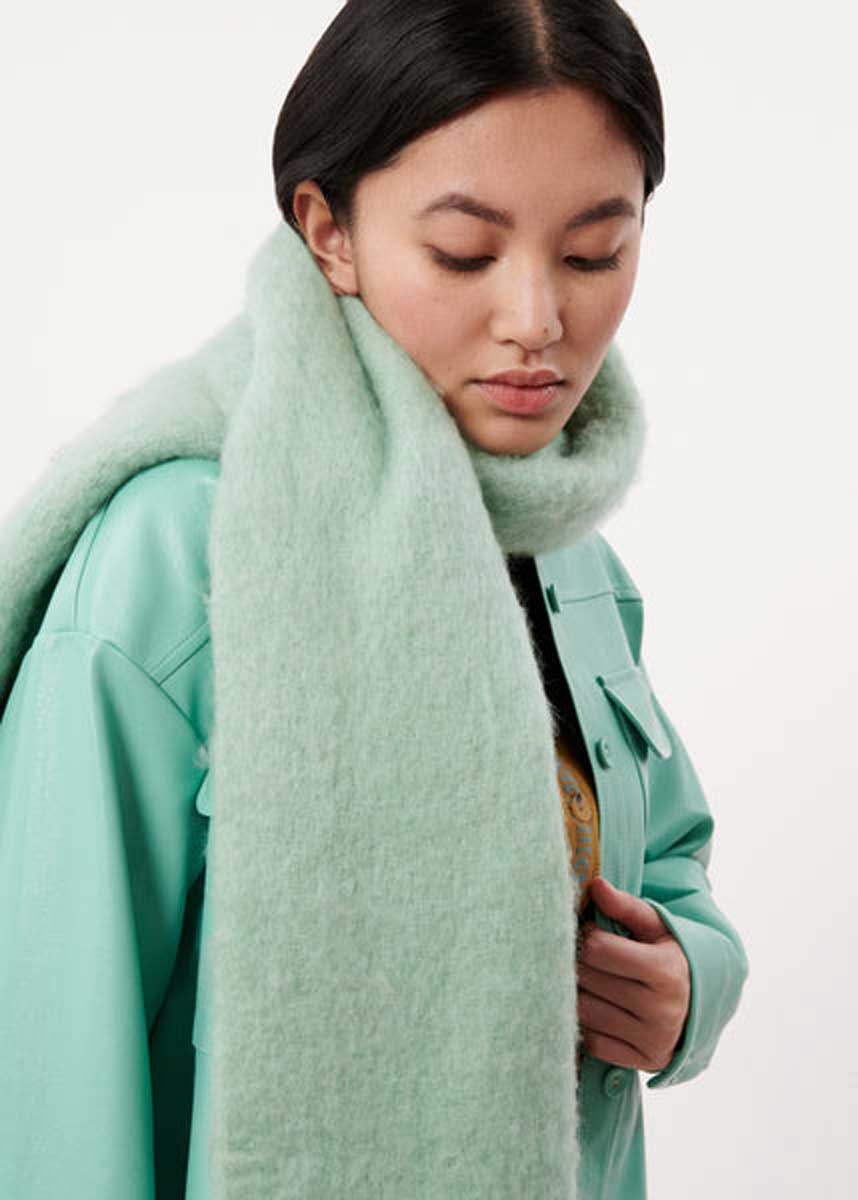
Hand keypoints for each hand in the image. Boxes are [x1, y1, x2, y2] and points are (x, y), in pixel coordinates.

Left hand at [576, 876, 690, 1072]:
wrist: (698, 1006)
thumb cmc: (669, 956)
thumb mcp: (657, 927)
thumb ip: (625, 906)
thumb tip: (596, 885)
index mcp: (666, 971)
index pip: (598, 949)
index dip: (585, 936)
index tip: (588, 933)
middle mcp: (662, 1009)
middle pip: (587, 979)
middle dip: (576, 963)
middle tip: (577, 954)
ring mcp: (652, 1040)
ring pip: (584, 1011)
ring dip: (575, 992)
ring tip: (584, 979)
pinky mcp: (641, 1062)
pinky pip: (591, 1042)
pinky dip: (585, 1023)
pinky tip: (593, 1006)